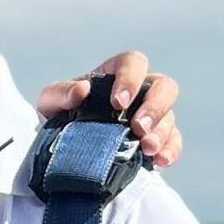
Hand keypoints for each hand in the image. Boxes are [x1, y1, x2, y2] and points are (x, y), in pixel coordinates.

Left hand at [35, 52, 182, 167]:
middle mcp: (140, 91)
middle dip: (155, 106)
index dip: (131, 78)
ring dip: (162, 132)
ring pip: (169, 116)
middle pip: (164, 86)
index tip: (119, 102)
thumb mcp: (51, 101)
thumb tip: (81, 90)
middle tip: (138, 127)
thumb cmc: (58, 114)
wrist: (62, 146)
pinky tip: (161, 160)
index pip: (134, 62)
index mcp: (115, 74)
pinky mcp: (155, 140)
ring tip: (147, 148)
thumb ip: (61, 92)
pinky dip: (170, 150)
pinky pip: (173, 141)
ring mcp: (150, 116)